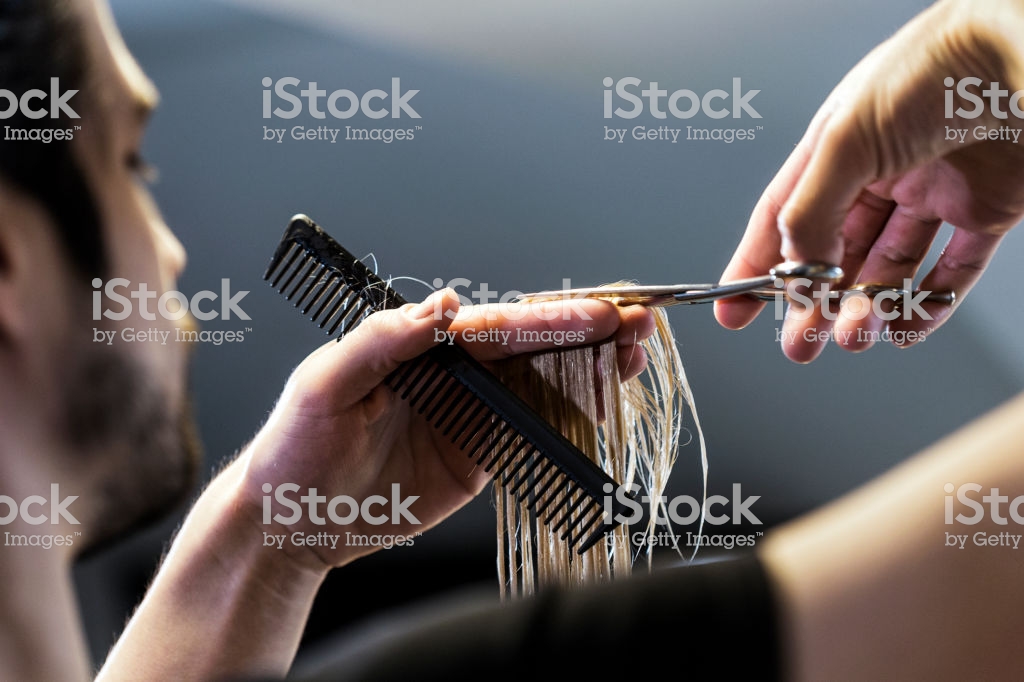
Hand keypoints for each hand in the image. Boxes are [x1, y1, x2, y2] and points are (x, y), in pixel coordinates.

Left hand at [233, 289, 653, 570]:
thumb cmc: (294, 447)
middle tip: (638, 323)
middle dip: (587, 331)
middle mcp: (452, 374)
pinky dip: (572, 414)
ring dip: (590, 366)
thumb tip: (441, 306)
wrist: (292, 522)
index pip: (494, 325)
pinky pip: (531, 430)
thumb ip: (380, 342)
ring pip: (540, 381)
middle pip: (530, 345)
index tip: (597, 314)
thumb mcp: (322, 385)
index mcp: (420, 347)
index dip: (549, 319)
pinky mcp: (478, 456)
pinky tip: (605, 400)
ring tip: (636, 354)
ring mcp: (469, 415)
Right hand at [715, 0, 1023, 361]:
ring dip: (866, 310)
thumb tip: (794, 270)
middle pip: (835, 255)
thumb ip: (810, 208)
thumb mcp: (846, 139)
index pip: (783, 218)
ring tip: (855, 335)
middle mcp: (879, 174)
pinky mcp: (986, 209)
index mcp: (835, 151)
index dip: (756, 268)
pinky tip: (908, 326)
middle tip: (801, 344)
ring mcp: (933, 194)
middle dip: (813, 305)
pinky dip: (930, 305)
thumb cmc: (934, 69)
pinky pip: (954, 271)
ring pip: (889, 270)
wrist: (1023, 54)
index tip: (734, 313)